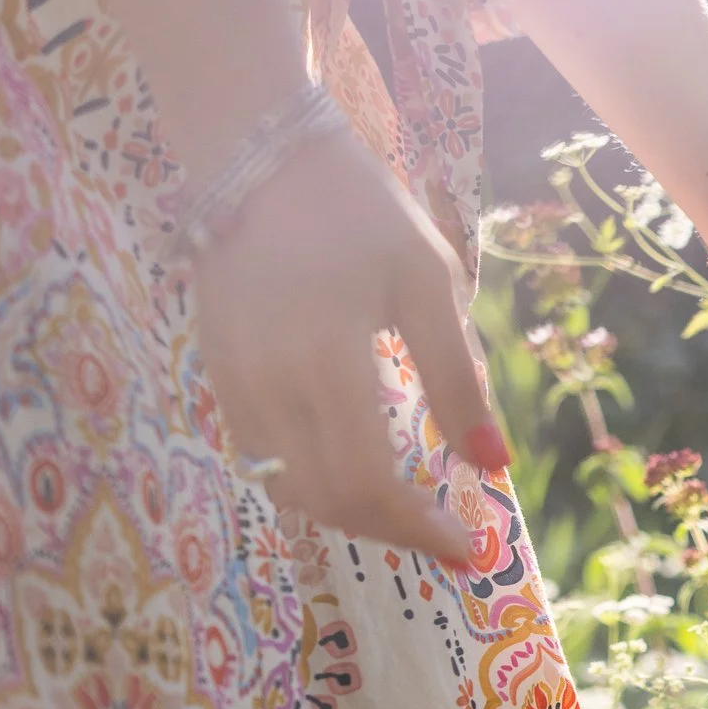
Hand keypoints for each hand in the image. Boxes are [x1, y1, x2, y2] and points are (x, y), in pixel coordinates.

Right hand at [190, 130, 504, 569]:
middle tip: (444, 535)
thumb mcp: (428, 282)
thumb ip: (456, 377)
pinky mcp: (215, 374)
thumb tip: (492, 462)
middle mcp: (267, 386)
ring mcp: (231, 384)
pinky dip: (309, 479)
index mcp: (326, 362)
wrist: (258, 158)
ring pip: (286, 487)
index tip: (468, 550)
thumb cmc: (360, 211)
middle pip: (325, 500)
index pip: (367, 483)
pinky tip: (352, 468)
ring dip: (348, 511)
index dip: (418, 529)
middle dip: (389, 530)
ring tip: (407, 509)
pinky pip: (261, 454)